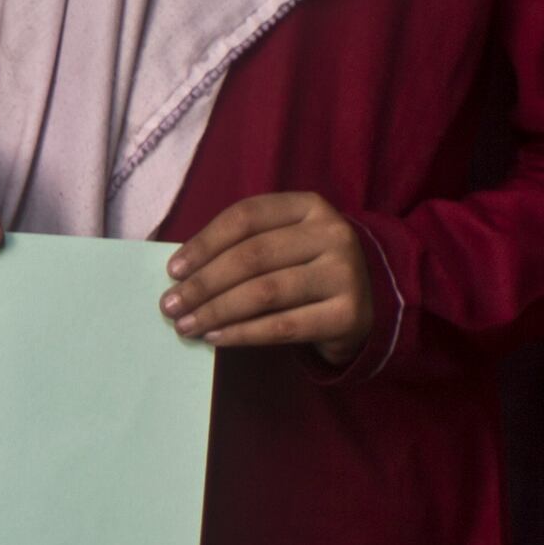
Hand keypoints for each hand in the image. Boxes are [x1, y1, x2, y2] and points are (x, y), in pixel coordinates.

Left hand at [161, 190, 374, 359]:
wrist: (372, 301)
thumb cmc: (310, 270)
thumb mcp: (287, 242)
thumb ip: (244, 246)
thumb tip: (181, 271)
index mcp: (310, 206)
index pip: (246, 217)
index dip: (204, 243)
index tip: (173, 270)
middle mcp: (331, 233)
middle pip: (252, 256)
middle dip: (203, 283)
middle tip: (171, 305)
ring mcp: (344, 273)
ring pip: (264, 292)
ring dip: (216, 311)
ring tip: (186, 325)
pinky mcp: (347, 314)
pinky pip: (282, 326)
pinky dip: (242, 334)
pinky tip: (215, 338)